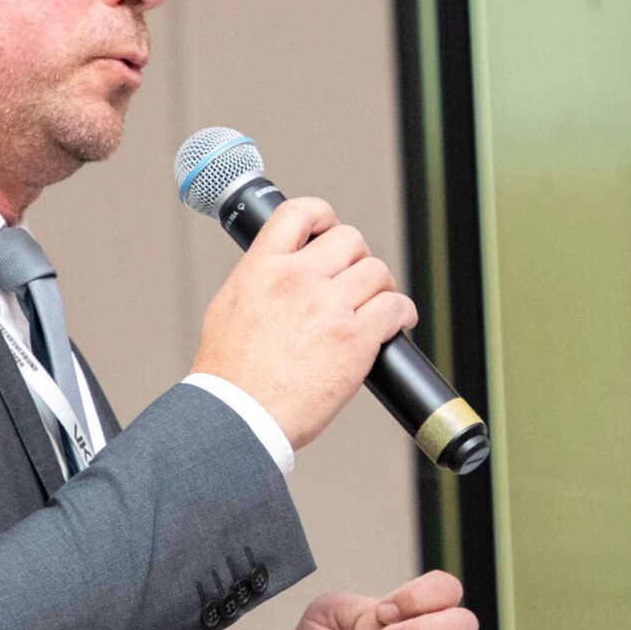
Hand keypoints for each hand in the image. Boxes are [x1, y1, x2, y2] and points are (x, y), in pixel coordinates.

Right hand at [192, 197, 417, 450]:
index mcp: (262, 268)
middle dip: (356, 258)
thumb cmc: (230, 376)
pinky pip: (395, 308)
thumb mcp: (229, 308)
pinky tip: (397, 324)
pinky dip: (402, 313)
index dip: (323, 215)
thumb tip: (279, 272)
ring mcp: (329, 307)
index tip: (330, 229)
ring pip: (377, 270)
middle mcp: (298, 279)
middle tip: (354, 281)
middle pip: (349, 239)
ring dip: (381, 287)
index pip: (298, 213)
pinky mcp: (355, 338)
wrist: (240, 416)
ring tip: (377, 306)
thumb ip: (259, 281)